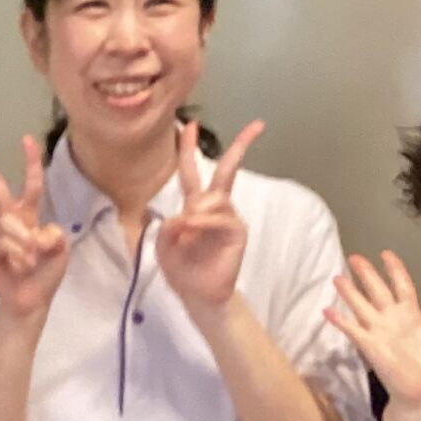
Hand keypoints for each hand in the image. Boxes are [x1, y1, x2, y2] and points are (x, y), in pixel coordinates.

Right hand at [0, 136, 69, 325]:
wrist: (30, 302)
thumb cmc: (45, 275)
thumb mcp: (60, 251)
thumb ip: (54, 235)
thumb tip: (35, 230)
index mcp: (29, 216)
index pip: (31, 185)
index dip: (30, 162)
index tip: (26, 139)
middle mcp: (10, 221)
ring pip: (8, 224)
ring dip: (25, 244)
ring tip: (30, 263)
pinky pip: (2, 242)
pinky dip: (16, 254)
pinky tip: (19, 267)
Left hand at [154, 117, 264, 316]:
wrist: (198, 295)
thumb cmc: (182, 270)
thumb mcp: (163, 246)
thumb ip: (168, 227)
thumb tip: (185, 216)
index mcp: (194, 207)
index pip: (192, 172)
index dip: (188, 148)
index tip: (189, 125)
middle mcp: (214, 208)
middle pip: (226, 170)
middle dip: (241, 147)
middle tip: (257, 125)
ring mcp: (228, 218)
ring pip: (214, 198)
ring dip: (196, 211)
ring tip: (186, 232)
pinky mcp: (237, 232)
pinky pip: (220, 217)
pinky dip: (204, 222)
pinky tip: (194, 231)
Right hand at [326, 251, 420, 413]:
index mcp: (410, 315)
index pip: (401, 286)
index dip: (394, 270)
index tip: (386, 254)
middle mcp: (392, 320)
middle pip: (377, 291)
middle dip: (366, 274)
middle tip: (354, 257)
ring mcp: (379, 332)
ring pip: (361, 306)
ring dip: (349, 292)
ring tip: (337, 278)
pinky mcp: (370, 346)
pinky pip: (353, 331)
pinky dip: (340, 321)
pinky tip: (327, 311)